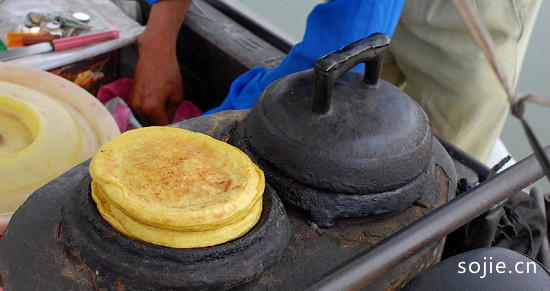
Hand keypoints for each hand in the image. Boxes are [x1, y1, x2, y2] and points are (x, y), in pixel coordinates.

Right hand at [128, 0, 190, 125]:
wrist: (154, 54)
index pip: (161, 127)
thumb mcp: (176, 95)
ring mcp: (132, 103)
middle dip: (159, 128)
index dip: (169, 131)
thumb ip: (171, 113)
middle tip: (170, 128)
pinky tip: (156, 110)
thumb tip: (169, 123)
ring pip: (143, 120)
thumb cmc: (168, 72)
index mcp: (151, 108)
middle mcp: (138, 107)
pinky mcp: (130, 97)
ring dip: (152, 122)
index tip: (175, 132)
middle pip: (149, 127)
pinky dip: (146, 114)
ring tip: (164, 119)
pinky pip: (139, 111)